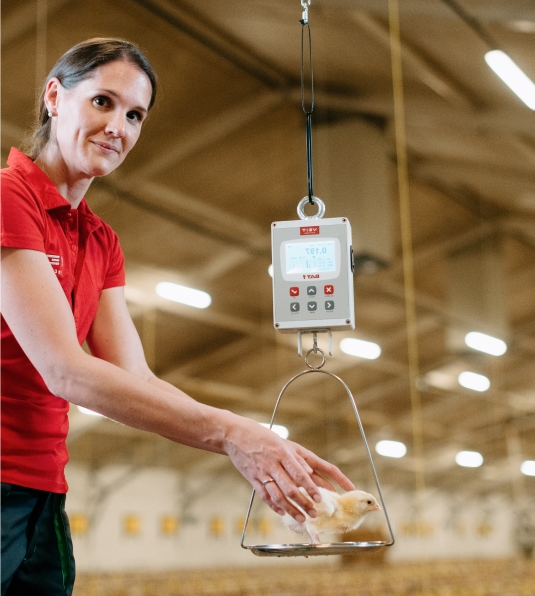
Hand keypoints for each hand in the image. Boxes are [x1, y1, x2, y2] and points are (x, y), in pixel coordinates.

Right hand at [223, 418, 353, 521]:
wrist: (234, 435)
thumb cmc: (260, 435)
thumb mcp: (280, 442)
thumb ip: (295, 458)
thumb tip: (310, 471)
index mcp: (281, 453)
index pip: (299, 474)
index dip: (310, 488)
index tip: (319, 498)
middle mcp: (272, 464)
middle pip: (290, 488)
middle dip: (303, 503)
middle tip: (314, 513)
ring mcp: (261, 473)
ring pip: (277, 496)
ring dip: (291, 509)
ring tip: (301, 518)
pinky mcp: (252, 479)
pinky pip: (264, 495)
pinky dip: (274, 506)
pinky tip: (282, 512)